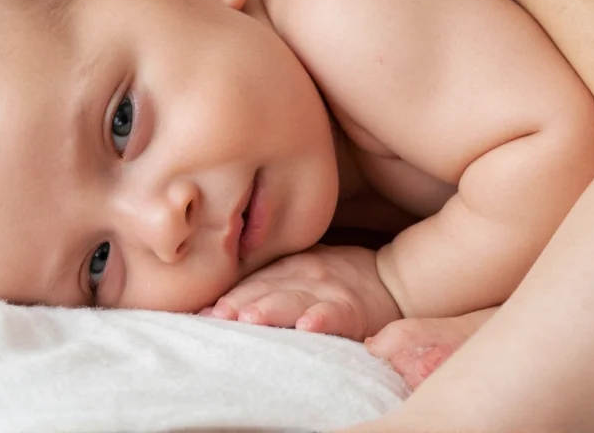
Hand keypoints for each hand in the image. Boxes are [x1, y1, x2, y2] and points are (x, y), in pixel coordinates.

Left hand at [202, 245, 399, 340]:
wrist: (391, 280)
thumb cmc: (334, 281)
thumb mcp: (298, 273)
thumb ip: (264, 285)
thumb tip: (213, 308)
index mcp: (287, 267)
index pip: (251, 282)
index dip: (227, 296)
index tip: (202, 312)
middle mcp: (304, 274)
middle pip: (266, 288)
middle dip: (240, 302)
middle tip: (217, 315)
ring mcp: (328, 290)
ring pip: (295, 299)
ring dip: (272, 308)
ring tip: (250, 318)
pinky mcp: (353, 308)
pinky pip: (336, 313)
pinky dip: (322, 319)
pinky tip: (308, 326)